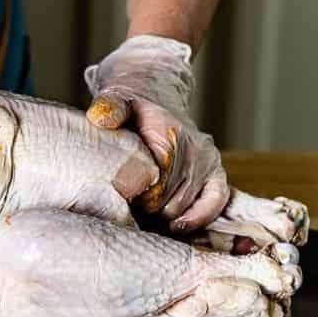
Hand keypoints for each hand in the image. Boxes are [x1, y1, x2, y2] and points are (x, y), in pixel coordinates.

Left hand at [85, 34, 227, 232]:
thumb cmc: (130, 104)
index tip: (119, 200)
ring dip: (162, 217)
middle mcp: (194, 149)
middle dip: (144, 211)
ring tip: (142, 213)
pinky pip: (216, 201)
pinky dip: (199, 217)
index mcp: (170, 135)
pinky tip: (177, 226)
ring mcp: (207, 161)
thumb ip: (110, 109)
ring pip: (184, 207)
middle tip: (126, 210)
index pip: (155, 184)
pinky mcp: (216, 171)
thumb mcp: (115, 101)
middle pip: (167, 201)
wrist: (154, 90)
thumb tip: (100, 118)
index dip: (135, 198)